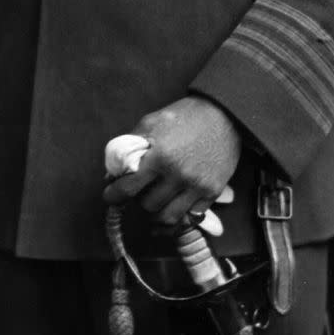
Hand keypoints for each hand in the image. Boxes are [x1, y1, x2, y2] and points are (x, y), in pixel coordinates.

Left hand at [102, 96, 241, 229]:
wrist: (223, 115)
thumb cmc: (185, 116)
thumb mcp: (151, 122)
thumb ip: (130, 145)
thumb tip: (114, 171)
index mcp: (160, 156)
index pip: (129, 187)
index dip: (114, 195)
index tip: (109, 196)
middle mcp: (178, 175)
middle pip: (147, 205)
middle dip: (137, 200)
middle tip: (138, 192)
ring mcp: (197, 186)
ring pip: (168, 217)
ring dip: (156, 213)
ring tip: (152, 204)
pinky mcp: (212, 192)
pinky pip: (190, 218)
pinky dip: (177, 218)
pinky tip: (170, 211)